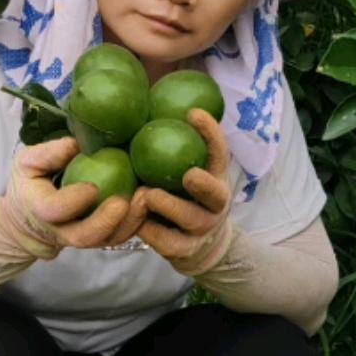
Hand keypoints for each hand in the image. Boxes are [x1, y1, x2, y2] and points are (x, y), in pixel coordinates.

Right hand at [0, 137, 146, 257]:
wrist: (29, 219)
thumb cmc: (30, 184)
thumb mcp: (28, 162)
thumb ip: (49, 153)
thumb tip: (79, 143)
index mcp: (40, 208)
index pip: (54, 210)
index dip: (73, 201)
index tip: (92, 186)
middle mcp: (61, 230)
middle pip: (84, 237)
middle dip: (107, 221)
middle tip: (124, 201)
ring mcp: (81, 238)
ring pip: (106, 241)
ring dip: (129, 223)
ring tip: (145, 199)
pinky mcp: (99, 239)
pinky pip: (119, 238)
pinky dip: (136, 223)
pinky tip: (149, 202)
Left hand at [137, 109, 233, 275]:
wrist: (200, 248)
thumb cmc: (183, 197)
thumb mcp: (184, 173)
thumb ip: (170, 149)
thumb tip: (137, 105)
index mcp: (216, 178)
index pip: (220, 153)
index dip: (211, 134)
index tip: (194, 113)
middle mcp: (215, 204)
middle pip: (216, 194)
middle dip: (203, 184)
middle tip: (187, 174)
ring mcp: (202, 229)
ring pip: (189, 219)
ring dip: (168, 206)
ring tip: (147, 194)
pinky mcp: (185, 250)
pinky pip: (167, 241)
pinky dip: (150, 231)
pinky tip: (136, 222)